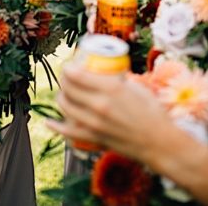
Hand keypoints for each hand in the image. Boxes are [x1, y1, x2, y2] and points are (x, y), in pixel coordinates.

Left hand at [48, 66, 169, 163]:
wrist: (158, 141)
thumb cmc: (152, 111)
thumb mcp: (135, 87)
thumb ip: (117, 79)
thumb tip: (103, 71)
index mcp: (111, 88)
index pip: (76, 74)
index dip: (67, 67)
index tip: (68, 66)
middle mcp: (99, 104)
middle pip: (68, 88)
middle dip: (64, 80)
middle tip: (67, 78)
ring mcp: (94, 123)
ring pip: (65, 106)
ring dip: (61, 97)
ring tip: (65, 94)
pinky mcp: (94, 138)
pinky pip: (68, 132)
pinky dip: (56, 126)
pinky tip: (49, 122)